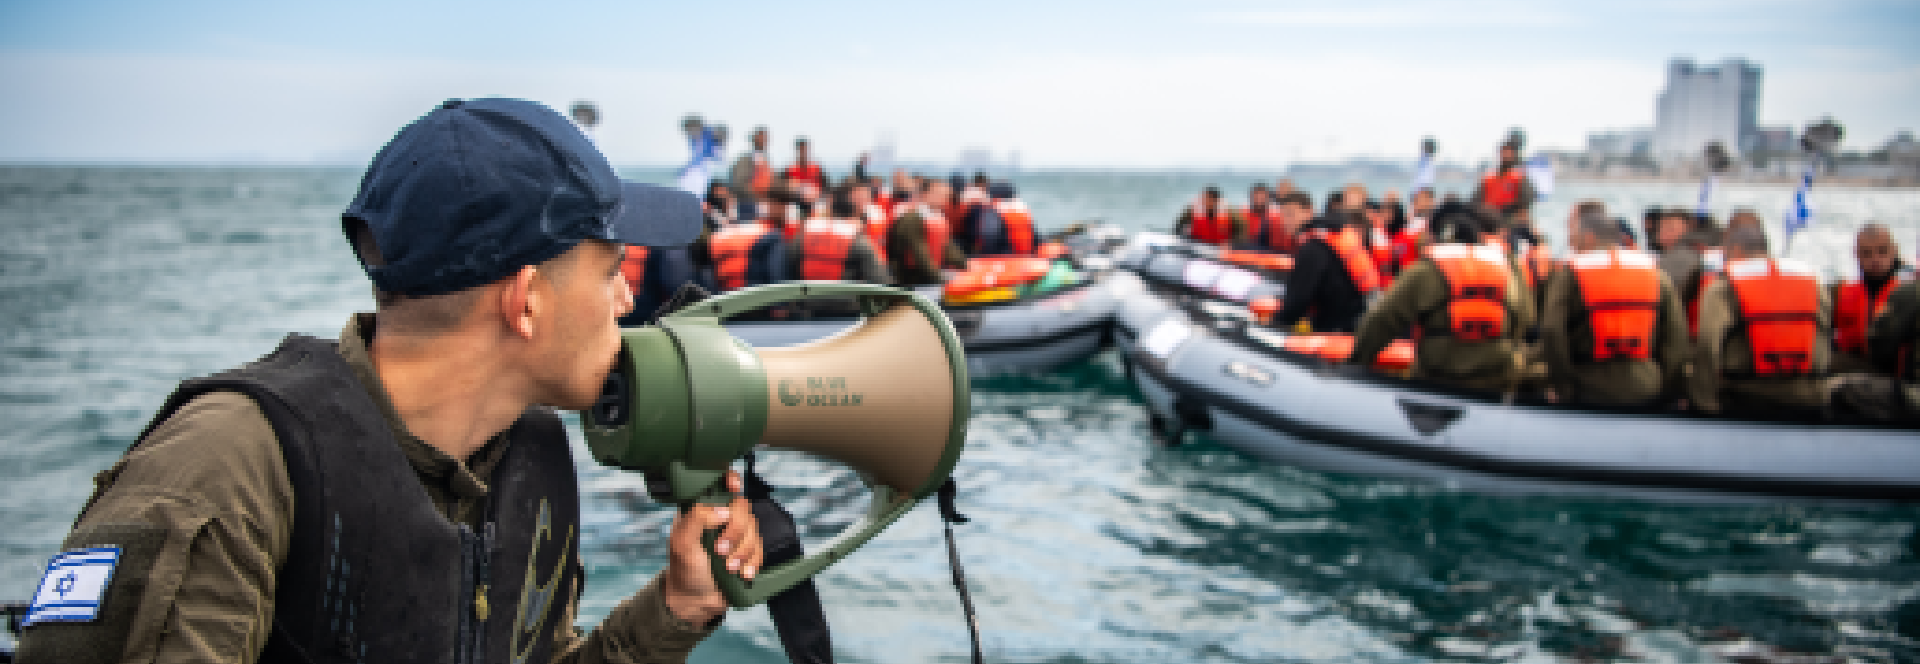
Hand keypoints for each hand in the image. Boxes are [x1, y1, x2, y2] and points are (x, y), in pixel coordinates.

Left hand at [661, 471, 762, 625]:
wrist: (695, 601)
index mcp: (703, 510)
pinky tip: (741, 573)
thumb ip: (696, 519)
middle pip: (742, 509)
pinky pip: (760, 549)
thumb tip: (722, 510)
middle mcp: (721, 518)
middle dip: (735, 532)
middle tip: (719, 550)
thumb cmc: (683, 569)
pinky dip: (752, 563)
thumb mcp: (682, 543)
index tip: (733, 489)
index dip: (731, 480)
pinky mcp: (747, 552)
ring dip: (742, 552)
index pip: (721, 484)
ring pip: (753, 531)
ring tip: (727, 568)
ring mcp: (736, 535)